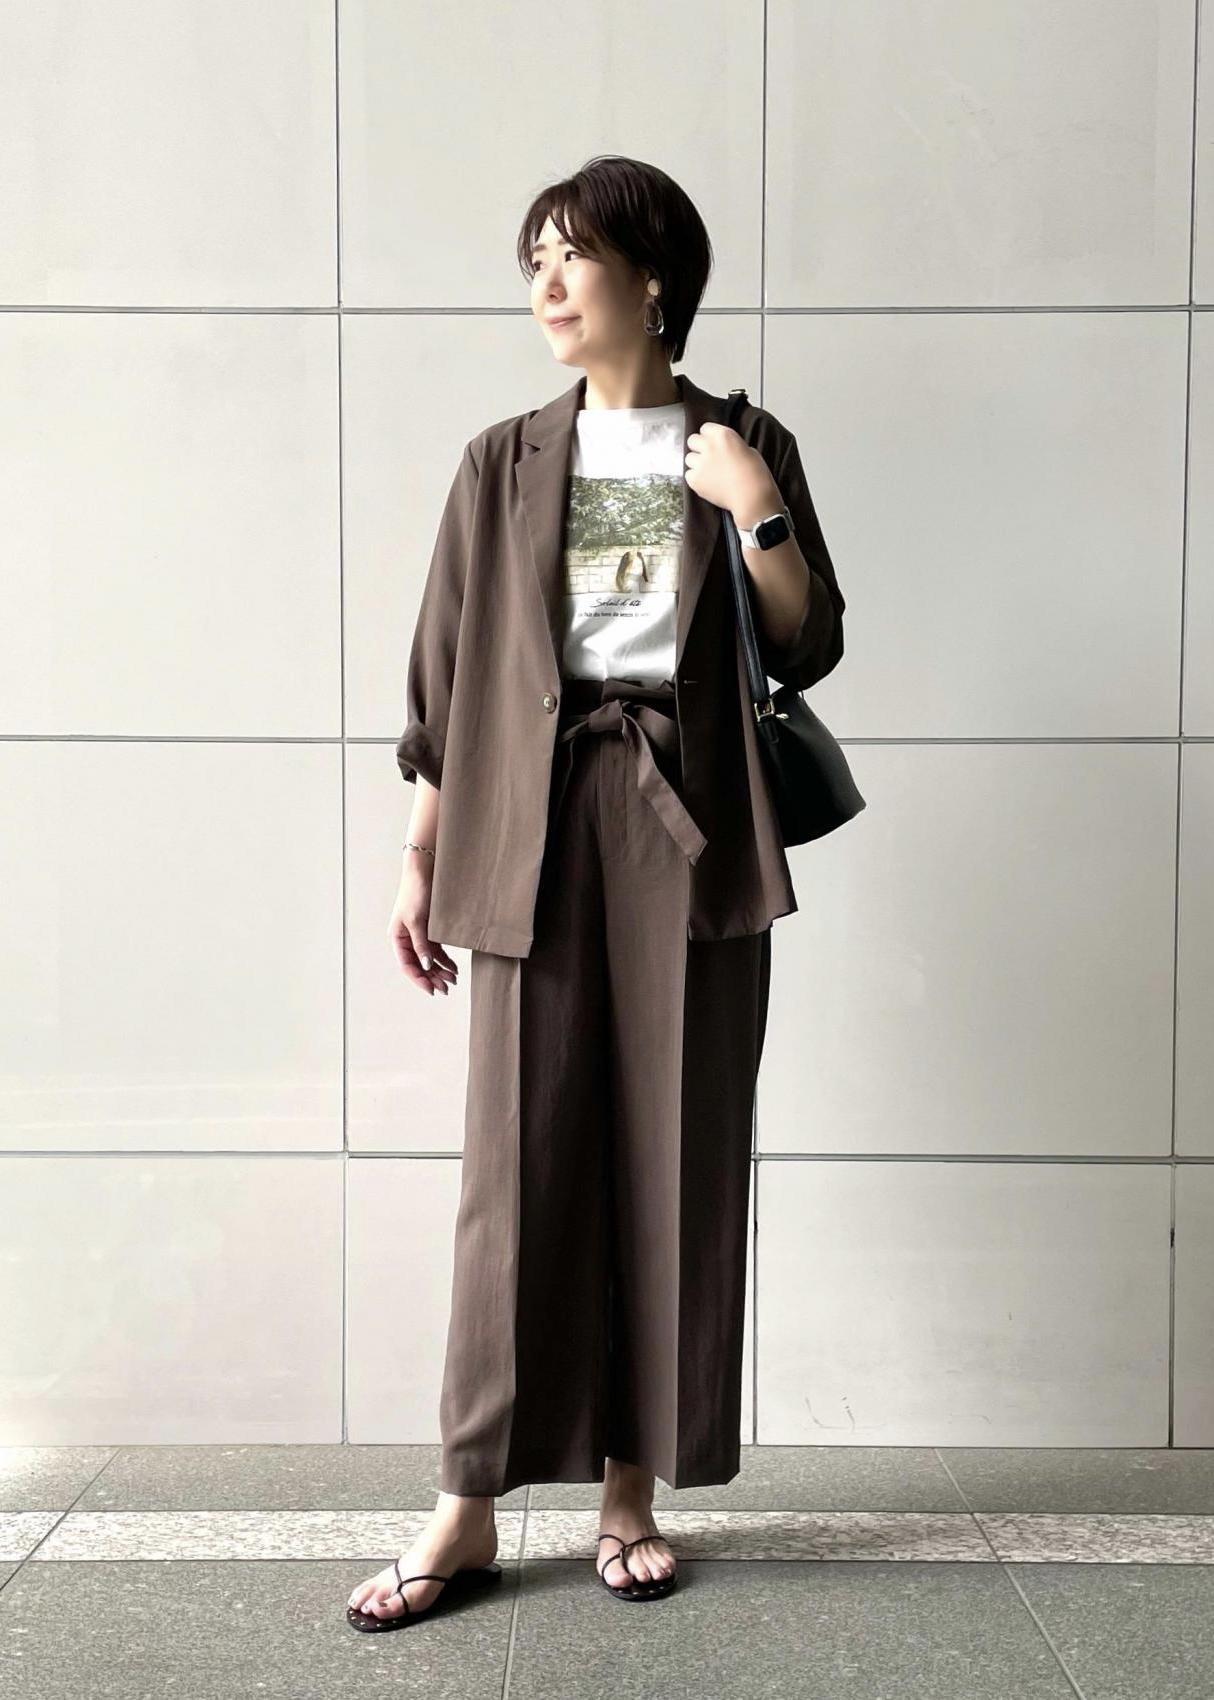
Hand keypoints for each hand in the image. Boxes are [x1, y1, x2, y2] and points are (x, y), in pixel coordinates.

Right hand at [388, 866, 459, 996]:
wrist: (425, 871)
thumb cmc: (415, 893)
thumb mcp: (417, 921)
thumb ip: (421, 944)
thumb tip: (426, 965)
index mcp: (398, 938)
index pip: (407, 966)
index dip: (419, 980)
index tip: (432, 990)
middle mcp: (406, 939)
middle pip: (419, 965)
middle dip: (432, 978)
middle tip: (447, 988)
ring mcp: (419, 935)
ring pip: (429, 960)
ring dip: (439, 971)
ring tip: (452, 980)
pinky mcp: (430, 930)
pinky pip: (436, 950)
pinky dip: (444, 960)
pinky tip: (453, 968)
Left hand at [684, 423, 775, 515]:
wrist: (752, 497)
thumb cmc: (755, 474)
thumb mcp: (747, 449)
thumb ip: (730, 445)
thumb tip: (723, 449)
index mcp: (723, 435)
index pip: (705, 428)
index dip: (710, 437)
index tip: (714, 444)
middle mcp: (709, 446)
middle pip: (692, 440)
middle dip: (699, 447)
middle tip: (708, 457)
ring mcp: (700, 464)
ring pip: (689, 458)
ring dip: (696, 463)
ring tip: (709, 472)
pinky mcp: (695, 480)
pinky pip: (688, 475)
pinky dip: (695, 478)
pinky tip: (707, 483)